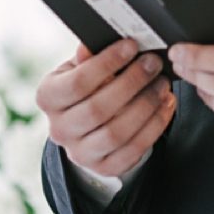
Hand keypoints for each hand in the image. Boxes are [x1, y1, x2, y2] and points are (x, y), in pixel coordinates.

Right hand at [35, 39, 175, 178]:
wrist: (87, 125)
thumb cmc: (86, 87)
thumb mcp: (80, 67)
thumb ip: (87, 57)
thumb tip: (88, 47)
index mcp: (47, 97)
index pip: (77, 82)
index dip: (107, 63)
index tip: (132, 46)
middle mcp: (59, 129)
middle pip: (98, 109)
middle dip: (132, 83)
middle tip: (153, 64)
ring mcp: (80, 153)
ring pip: (116, 133)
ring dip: (145, 106)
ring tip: (162, 85)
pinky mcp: (104, 167)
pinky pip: (133, 151)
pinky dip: (154, 127)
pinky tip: (166, 105)